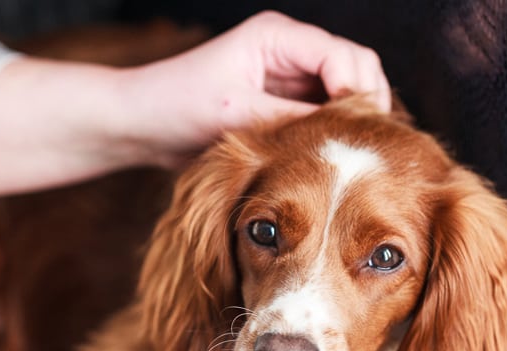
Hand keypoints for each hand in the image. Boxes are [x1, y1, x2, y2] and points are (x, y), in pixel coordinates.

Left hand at [121, 11, 391, 165]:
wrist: (141, 122)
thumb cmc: (177, 106)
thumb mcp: (237, 113)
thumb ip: (292, 118)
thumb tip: (343, 133)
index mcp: (277, 36)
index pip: (343, 57)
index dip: (358, 94)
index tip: (357, 134)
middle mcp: (288, 50)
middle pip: (354, 69)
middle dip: (364, 105)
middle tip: (365, 148)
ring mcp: (287, 75)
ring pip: (342, 91)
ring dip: (350, 120)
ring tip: (350, 155)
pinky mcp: (280, 100)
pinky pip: (322, 112)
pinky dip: (331, 131)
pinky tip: (329, 157)